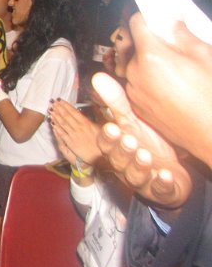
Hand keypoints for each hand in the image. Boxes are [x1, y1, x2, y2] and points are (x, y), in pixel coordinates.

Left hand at [48, 99, 101, 166]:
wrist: (100, 156)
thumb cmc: (102, 142)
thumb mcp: (100, 128)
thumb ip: (92, 119)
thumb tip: (87, 111)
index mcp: (86, 123)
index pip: (74, 112)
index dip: (66, 106)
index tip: (60, 101)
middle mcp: (79, 128)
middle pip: (67, 116)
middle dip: (59, 109)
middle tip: (53, 103)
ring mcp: (74, 135)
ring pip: (63, 124)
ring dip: (56, 116)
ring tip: (51, 111)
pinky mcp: (70, 142)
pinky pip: (62, 134)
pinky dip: (57, 128)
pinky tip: (52, 123)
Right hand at [92, 72, 190, 208]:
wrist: (169, 170)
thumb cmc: (147, 144)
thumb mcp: (133, 122)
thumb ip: (116, 103)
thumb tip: (97, 77)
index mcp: (116, 147)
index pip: (106, 143)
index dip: (107, 138)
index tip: (112, 127)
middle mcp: (125, 164)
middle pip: (117, 160)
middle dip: (122, 151)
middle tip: (129, 140)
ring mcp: (142, 179)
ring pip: (134, 176)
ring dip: (139, 166)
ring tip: (146, 155)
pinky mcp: (160, 190)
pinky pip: (159, 189)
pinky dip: (161, 183)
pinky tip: (165, 175)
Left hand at [124, 13, 211, 165]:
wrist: (210, 133)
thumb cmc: (211, 96)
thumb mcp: (204, 56)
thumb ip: (183, 35)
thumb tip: (172, 22)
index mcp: (150, 56)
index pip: (136, 24)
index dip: (145, 16)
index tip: (154, 15)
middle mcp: (135, 72)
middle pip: (130, 45)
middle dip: (143, 38)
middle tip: (163, 37)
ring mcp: (133, 91)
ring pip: (130, 65)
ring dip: (142, 58)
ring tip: (166, 60)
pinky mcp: (136, 106)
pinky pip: (134, 83)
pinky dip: (143, 77)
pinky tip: (163, 79)